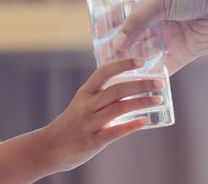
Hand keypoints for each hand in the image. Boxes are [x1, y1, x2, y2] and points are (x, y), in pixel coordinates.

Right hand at [42, 58, 163, 171]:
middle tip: (159, 83)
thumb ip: (101, 96)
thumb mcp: (81, 104)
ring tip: (158, 101)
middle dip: (140, 85)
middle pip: (116, 90)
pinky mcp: (92, 141)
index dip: (123, 64)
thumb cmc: (70, 124)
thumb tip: (128, 89)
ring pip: (119, 108)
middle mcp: (86, 105)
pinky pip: (115, 131)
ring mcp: (89, 123)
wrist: (48, 147)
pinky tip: (145, 121)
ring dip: (141, 103)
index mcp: (84, 93)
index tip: (141, 61)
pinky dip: (131, 125)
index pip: (104, 72)